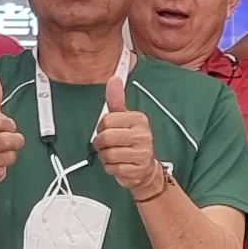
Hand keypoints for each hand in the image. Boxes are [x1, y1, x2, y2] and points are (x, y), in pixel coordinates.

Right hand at [0, 75, 22, 187]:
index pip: (0, 120)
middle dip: (14, 139)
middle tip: (6, 140)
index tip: (4, 127)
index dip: (8, 124)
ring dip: (11, 152)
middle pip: (8, 138)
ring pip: (10, 153)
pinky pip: (6, 166)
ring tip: (2, 152)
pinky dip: (5, 164)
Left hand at [91, 66, 162, 194]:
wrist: (146, 169)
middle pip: (106, 137)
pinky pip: (113, 168)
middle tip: (107, 145)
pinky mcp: (138, 169)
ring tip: (113, 155)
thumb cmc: (131, 142)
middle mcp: (143, 135)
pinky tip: (118, 165)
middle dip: (101, 144)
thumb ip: (116, 101)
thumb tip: (114, 79)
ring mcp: (142, 153)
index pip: (107, 120)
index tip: (107, 131)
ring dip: (105, 157)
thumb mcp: (124, 120)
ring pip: (108, 154)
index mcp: (139, 119)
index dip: (101, 128)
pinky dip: (110, 168)